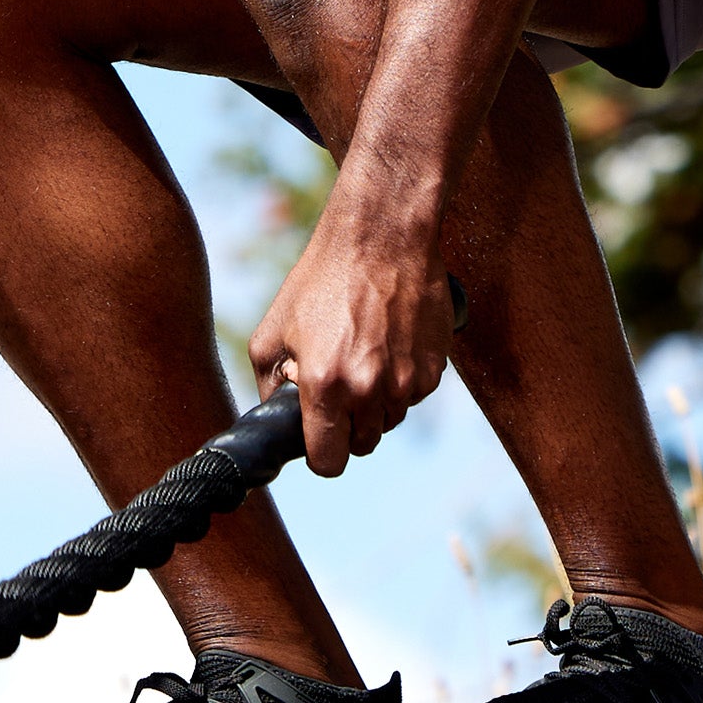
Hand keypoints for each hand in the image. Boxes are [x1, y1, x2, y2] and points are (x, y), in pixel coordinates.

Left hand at [247, 184, 452, 477]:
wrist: (381, 241)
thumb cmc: (321, 281)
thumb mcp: (274, 328)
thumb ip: (269, 382)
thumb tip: (277, 415)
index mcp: (324, 383)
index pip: (328, 462)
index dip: (319, 454)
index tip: (317, 438)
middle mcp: (368, 390)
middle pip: (361, 445)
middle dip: (346, 425)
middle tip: (335, 387)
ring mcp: (406, 383)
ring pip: (389, 422)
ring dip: (373, 404)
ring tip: (360, 356)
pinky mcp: (434, 371)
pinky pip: (412, 398)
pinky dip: (398, 383)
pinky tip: (385, 346)